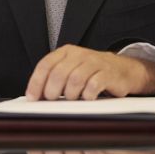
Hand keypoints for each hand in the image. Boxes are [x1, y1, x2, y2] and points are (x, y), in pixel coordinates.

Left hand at [25, 44, 154, 100]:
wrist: (122, 69)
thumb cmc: (91, 73)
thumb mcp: (71, 70)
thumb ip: (54, 78)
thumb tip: (35, 97)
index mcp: (66, 52)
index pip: (46, 65)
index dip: (37, 82)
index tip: (33, 98)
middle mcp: (79, 55)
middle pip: (59, 73)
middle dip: (52, 91)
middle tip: (53, 100)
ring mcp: (94, 62)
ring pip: (75, 79)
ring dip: (70, 94)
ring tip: (72, 99)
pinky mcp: (108, 73)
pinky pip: (93, 85)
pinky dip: (87, 95)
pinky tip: (87, 98)